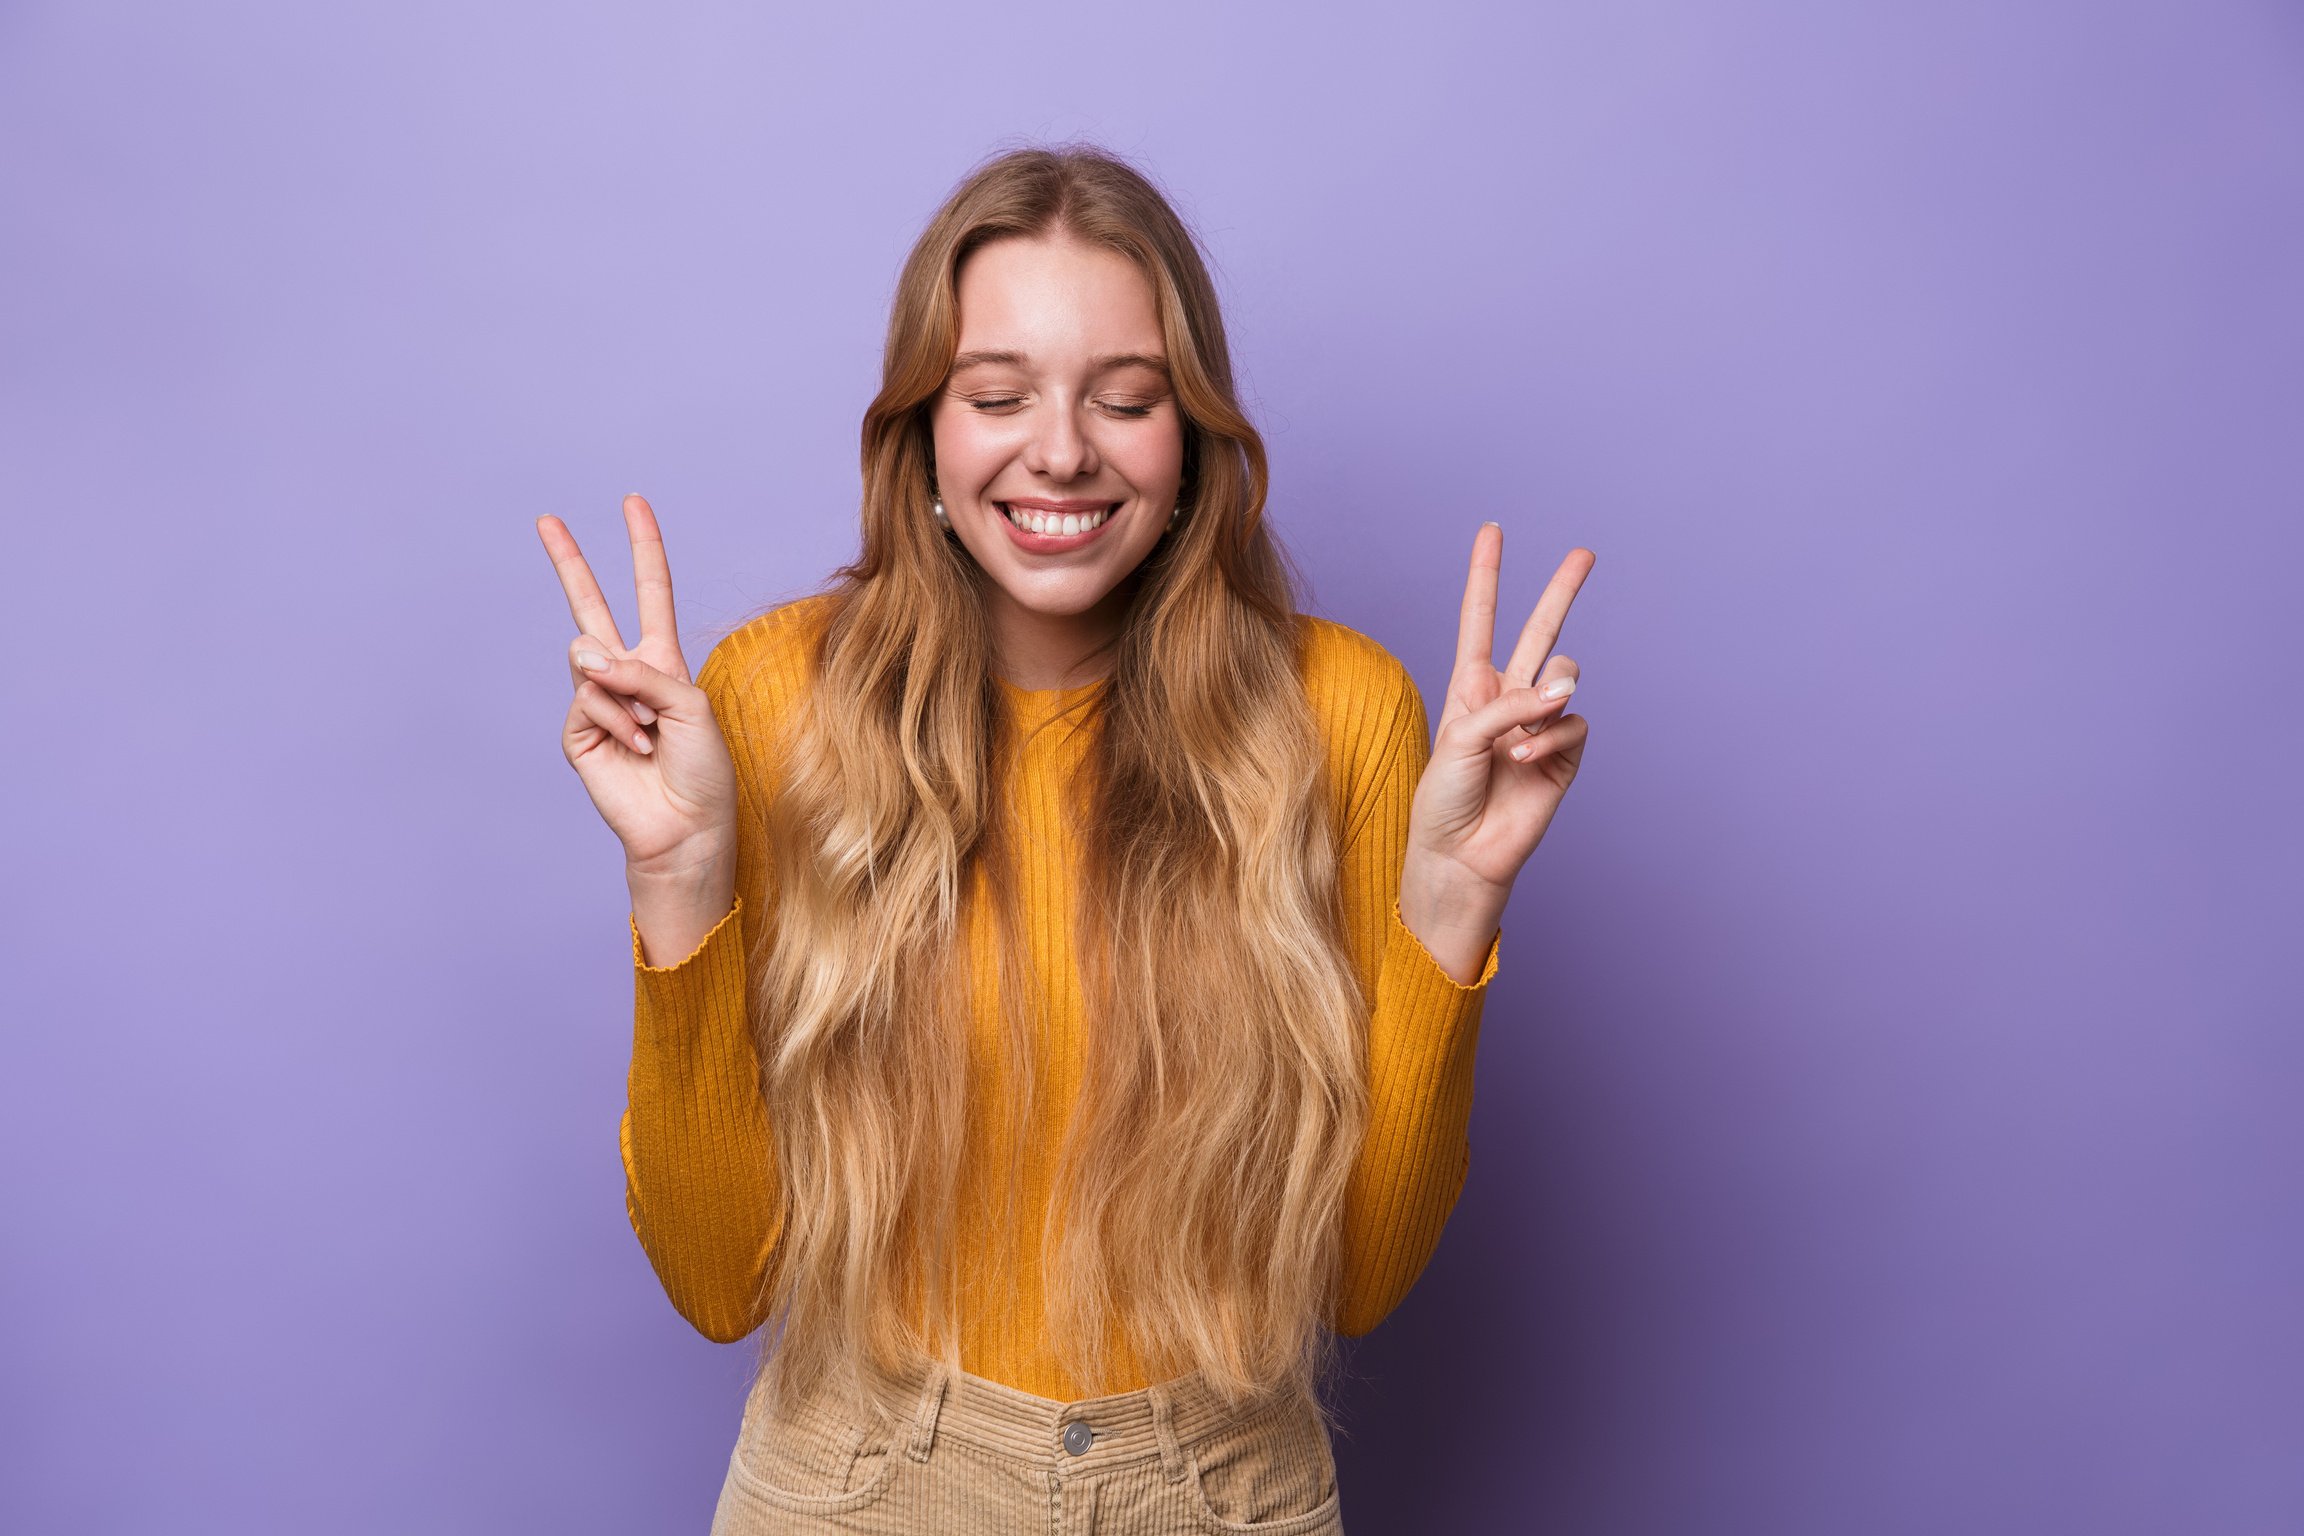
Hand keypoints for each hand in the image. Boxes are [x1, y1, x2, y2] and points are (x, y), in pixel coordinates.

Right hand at [536, 494, 738, 876]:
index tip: (633, 503)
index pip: (650, 593)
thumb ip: (642, 671)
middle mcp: (627, 674)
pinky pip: (588, 700)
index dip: (644, 548)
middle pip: (591, 607)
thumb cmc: (703, 770)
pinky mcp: (578, 732)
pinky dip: (617, 721)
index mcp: (662, 661)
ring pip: (589, 659)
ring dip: (626, 695)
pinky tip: (635, 748)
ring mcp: (598, 702)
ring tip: (650, 734)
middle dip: (569, 563)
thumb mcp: (690, 705)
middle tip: (546, 520)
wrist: (686, 826)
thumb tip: (583, 656)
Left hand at [1400, 524, 1593, 956]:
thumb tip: (1565, 688)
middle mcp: (1507, 699)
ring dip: (1545, 700)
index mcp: (1470, 687)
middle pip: (1540, 631)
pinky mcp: (1565, 756)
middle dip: (1561, 591)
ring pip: (1564, 678)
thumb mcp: (1461, 738)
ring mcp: (1539, 726)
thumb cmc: (1445, 798)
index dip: (1486, 576)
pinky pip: (1574, 724)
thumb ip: (1510, 704)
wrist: (1459, 855)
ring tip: (1519, 739)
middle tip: (1585, 553)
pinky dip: (1552, 737)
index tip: (1492, 531)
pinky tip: (1526, 759)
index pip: (1480, 619)